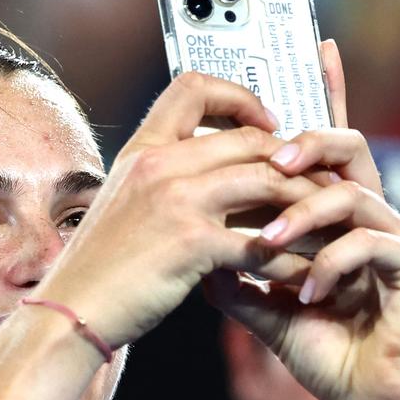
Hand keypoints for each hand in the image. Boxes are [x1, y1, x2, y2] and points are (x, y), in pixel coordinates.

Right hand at [36, 71, 328, 350]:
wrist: (70, 312)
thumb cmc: (99, 269)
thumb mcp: (124, 205)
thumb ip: (160, 181)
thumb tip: (210, 176)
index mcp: (142, 150)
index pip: (193, 86)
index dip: (240, 96)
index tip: (266, 121)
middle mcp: (158, 164)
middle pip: (249, 138)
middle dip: (295, 161)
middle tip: (319, 184)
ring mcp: (175, 200)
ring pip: (267, 181)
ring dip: (306, 205)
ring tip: (328, 226)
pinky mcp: (191, 242)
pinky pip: (262, 241)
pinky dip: (290, 258)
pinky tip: (304, 274)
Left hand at [202, 41, 399, 399]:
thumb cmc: (320, 348)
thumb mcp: (261, 303)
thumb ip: (233, 270)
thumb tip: (191, 243)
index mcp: (336, 213)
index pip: (326, 145)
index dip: (326, 92)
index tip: (312, 48)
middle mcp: (370, 212)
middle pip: (346, 146)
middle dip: (305, 144)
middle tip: (269, 157)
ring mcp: (397, 235)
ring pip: (352, 192)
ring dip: (303, 217)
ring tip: (267, 246)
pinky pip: (372, 242)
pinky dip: (331, 264)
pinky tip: (308, 294)